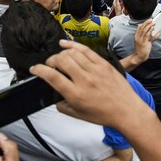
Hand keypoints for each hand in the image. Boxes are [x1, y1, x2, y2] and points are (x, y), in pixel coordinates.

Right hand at [30, 39, 151, 128]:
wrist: (126, 110)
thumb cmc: (103, 114)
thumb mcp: (78, 115)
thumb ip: (63, 106)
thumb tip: (55, 97)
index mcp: (75, 94)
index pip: (52, 77)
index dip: (39, 70)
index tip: (34, 69)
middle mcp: (84, 80)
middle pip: (60, 61)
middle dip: (50, 61)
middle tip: (49, 65)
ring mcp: (94, 70)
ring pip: (72, 53)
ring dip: (61, 54)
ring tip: (59, 58)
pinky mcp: (103, 63)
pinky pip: (85, 50)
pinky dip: (73, 45)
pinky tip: (65, 44)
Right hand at [129, 18, 158, 66]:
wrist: (138, 57)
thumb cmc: (141, 50)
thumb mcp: (144, 42)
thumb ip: (149, 37)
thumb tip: (154, 33)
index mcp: (136, 36)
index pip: (139, 27)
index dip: (144, 23)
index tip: (148, 20)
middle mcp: (138, 37)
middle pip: (142, 27)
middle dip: (147, 23)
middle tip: (151, 20)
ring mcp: (140, 40)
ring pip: (144, 30)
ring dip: (149, 26)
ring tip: (153, 23)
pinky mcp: (144, 43)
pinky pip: (147, 36)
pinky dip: (150, 31)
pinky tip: (153, 29)